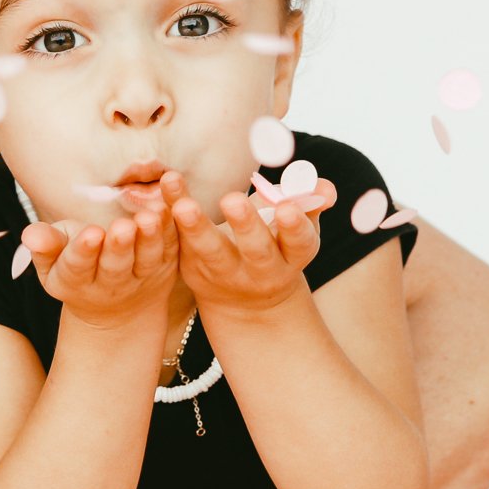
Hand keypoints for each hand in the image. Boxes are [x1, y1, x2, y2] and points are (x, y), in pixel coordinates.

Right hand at [23, 204, 177, 332]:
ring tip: (150, 217)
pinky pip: (169, 248)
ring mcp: (139, 279)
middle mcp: (110, 286)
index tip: (91, 234)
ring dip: (150, 238)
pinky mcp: (164, 269)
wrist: (114, 308)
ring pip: (146, 259)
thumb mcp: (52, 263)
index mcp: (76, 281)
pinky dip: (171, 230)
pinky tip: (169, 208)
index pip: (78, 267)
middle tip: (123, 226)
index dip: (84, 251)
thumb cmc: (75, 270)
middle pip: (115, 266)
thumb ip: (44, 246)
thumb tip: (29, 234)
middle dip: (119, 246)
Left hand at [159, 169, 333, 316]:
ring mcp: (226, 274)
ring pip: (212, 253)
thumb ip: (309, 204)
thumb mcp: (297, 231)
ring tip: (184, 206)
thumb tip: (324, 188)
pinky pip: (182, 242)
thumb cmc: (277, 248)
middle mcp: (261, 271)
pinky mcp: (195, 270)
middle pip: (255, 251)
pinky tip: (165, 188)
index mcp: (292, 257)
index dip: (294, 227)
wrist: (247, 301)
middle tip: (231, 199)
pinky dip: (170, 217)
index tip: (286, 208)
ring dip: (197, 228)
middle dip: (245, 225)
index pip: (298, 243)